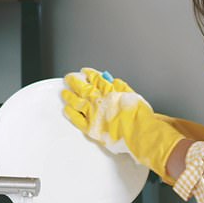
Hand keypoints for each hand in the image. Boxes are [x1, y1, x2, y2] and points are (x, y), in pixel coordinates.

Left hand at [62, 68, 183, 182]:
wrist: (138, 131)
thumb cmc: (139, 116)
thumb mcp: (133, 95)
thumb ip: (122, 87)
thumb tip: (114, 81)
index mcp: (110, 91)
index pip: (96, 79)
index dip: (88, 74)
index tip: (84, 71)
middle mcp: (99, 100)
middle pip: (82, 88)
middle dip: (74, 81)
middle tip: (69, 78)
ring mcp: (93, 113)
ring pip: (77, 102)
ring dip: (69, 96)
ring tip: (64, 93)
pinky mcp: (91, 127)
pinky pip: (77, 119)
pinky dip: (71, 114)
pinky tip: (66, 110)